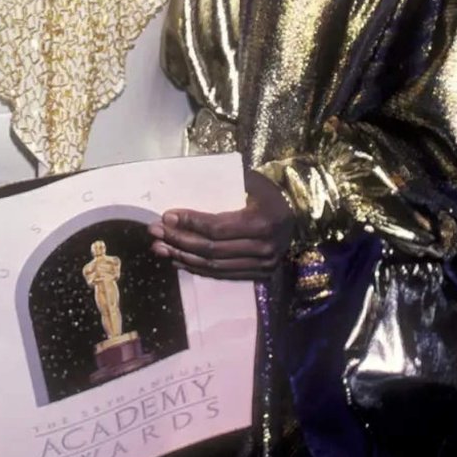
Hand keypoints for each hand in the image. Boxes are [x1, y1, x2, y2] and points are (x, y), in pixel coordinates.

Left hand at [149, 169, 293, 278]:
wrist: (302, 212)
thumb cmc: (271, 191)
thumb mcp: (253, 181)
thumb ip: (226, 186)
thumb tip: (186, 187)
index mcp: (262, 223)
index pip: (217, 228)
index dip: (190, 223)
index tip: (166, 215)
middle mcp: (263, 248)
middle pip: (211, 249)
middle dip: (179, 240)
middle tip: (154, 231)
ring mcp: (262, 265)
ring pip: (214, 266)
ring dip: (183, 257)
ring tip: (159, 247)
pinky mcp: (259, 275)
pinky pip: (222, 274)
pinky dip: (198, 268)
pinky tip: (179, 259)